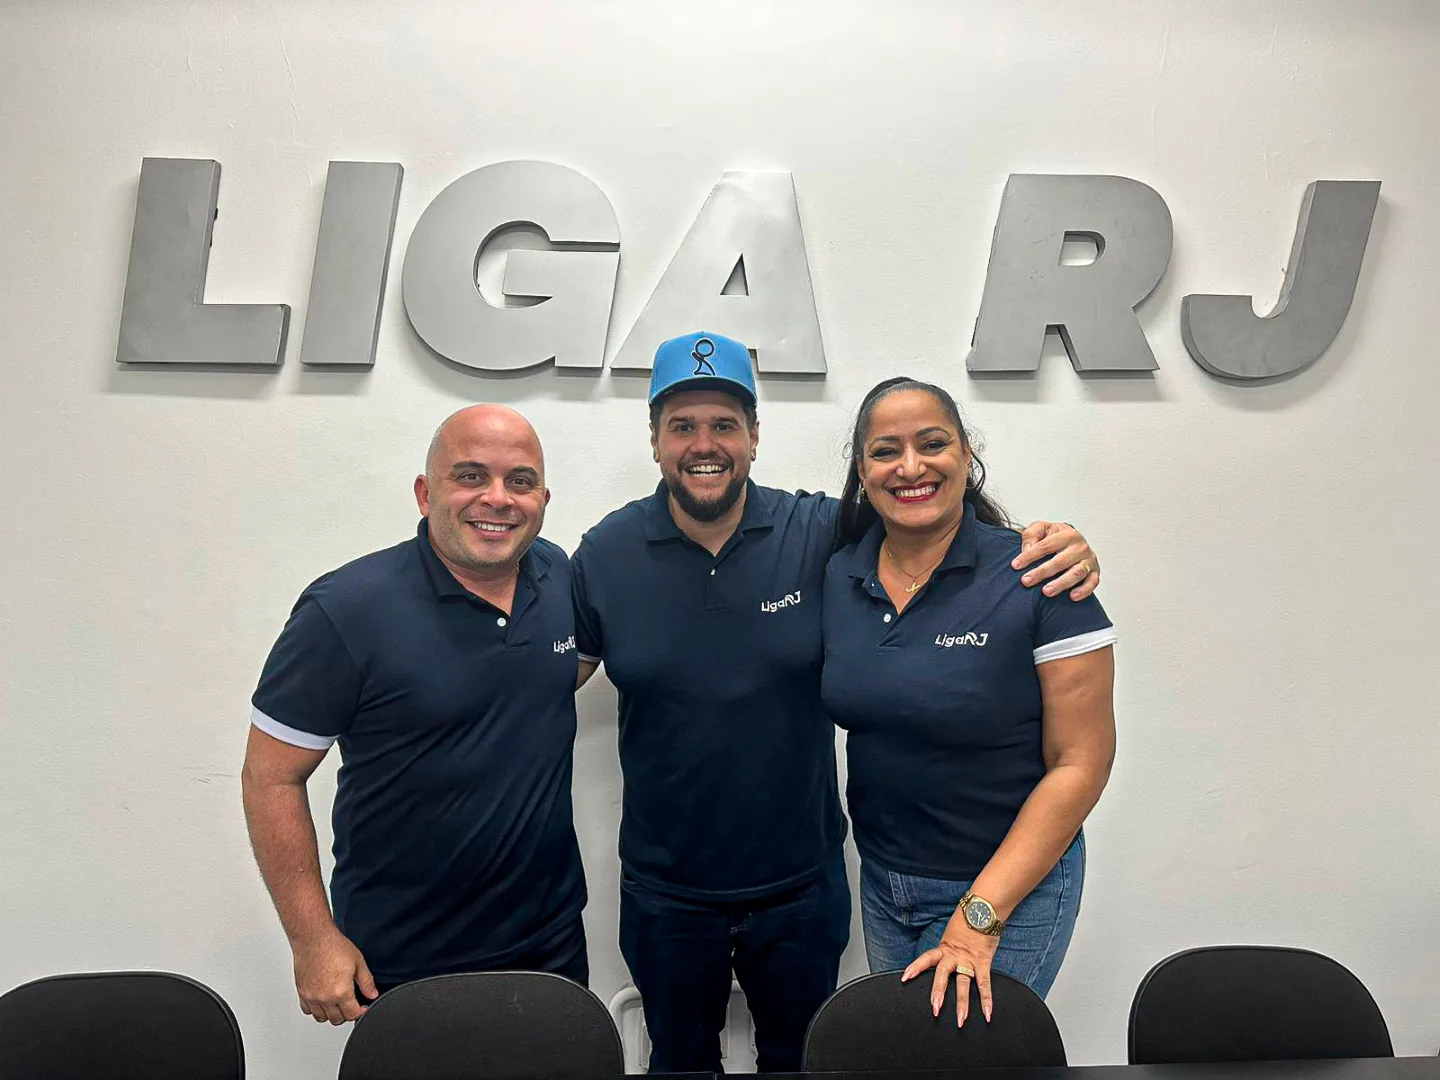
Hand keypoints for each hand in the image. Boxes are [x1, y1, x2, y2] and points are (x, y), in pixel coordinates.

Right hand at [292, 929, 376, 1024]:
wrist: (313, 938)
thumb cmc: (333, 946)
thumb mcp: (358, 962)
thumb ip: (367, 982)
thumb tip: (372, 994)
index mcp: (341, 992)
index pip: (352, 1015)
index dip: (360, 1012)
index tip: (362, 1008)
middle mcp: (325, 998)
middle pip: (337, 1019)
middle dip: (346, 1014)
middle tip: (350, 1004)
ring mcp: (311, 996)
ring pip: (321, 1017)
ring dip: (331, 1013)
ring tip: (337, 1002)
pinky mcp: (302, 992)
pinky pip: (307, 1010)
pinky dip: (315, 1009)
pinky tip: (322, 1000)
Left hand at [901, 911, 1000, 1026]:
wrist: (983, 909)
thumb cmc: (968, 920)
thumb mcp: (952, 933)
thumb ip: (949, 946)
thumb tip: (945, 953)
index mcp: (944, 948)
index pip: (926, 958)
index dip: (915, 967)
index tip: (904, 978)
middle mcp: (954, 955)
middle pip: (943, 975)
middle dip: (938, 992)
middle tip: (934, 1009)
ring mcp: (969, 960)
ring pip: (963, 984)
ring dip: (962, 1004)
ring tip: (960, 1020)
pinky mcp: (983, 962)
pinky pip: (984, 983)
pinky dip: (987, 1000)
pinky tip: (987, 1014)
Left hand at [1013, 521, 1099, 600]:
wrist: (1071, 541)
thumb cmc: (1053, 537)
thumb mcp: (1040, 529)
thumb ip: (1031, 535)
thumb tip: (1027, 550)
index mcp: (1066, 534)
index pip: (1046, 545)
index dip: (1029, 556)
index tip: (1015, 565)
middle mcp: (1080, 546)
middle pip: (1060, 561)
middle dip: (1042, 572)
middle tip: (1026, 581)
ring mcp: (1089, 560)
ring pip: (1077, 573)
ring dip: (1061, 583)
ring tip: (1046, 592)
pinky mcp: (1095, 572)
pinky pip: (1092, 582)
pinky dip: (1084, 590)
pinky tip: (1072, 596)